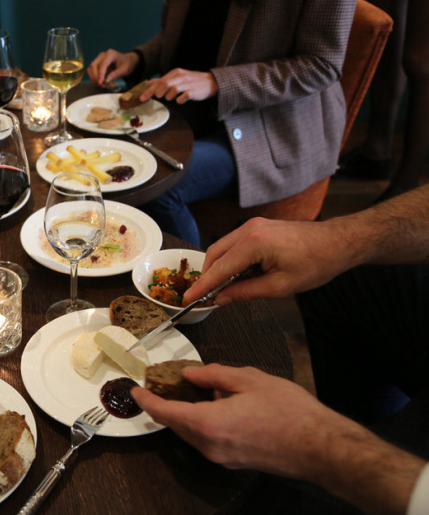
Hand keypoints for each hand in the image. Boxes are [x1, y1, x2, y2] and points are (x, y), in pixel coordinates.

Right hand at [87, 49, 139, 86]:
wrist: (128, 61)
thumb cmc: (127, 64)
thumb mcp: (124, 70)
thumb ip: (115, 74)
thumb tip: (106, 80)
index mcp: (111, 54)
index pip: (102, 65)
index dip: (100, 75)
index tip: (100, 83)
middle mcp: (103, 55)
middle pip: (93, 66)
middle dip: (96, 77)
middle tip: (102, 85)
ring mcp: (99, 59)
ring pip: (91, 69)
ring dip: (95, 78)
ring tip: (104, 84)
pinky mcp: (97, 64)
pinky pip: (92, 71)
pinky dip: (95, 78)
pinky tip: (102, 82)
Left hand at [131, 364, 425, 514]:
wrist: (322, 448)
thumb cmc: (290, 412)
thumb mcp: (250, 380)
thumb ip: (214, 375)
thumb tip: (191, 374)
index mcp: (208, 423)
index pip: (165, 412)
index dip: (147, 400)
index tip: (136, 390)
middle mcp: (210, 445)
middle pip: (176, 425)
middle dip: (167, 405)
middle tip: (164, 384)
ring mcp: (222, 458)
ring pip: (192, 433)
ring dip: (187, 414)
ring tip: (194, 390)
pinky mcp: (235, 462)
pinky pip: (208, 440)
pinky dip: (203, 423)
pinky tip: (217, 406)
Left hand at [145, 68, 217, 103]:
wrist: (211, 82)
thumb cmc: (191, 81)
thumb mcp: (177, 78)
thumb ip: (163, 81)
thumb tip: (148, 83)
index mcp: (175, 73)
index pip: (159, 81)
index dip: (149, 90)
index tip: (141, 98)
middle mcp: (181, 77)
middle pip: (165, 84)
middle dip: (157, 92)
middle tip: (158, 98)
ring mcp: (188, 84)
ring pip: (174, 89)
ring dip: (169, 96)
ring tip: (170, 98)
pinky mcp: (194, 91)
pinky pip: (184, 96)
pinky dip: (180, 100)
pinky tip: (180, 101)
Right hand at [183, 217, 348, 305]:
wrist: (337, 242)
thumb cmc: (315, 263)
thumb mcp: (279, 286)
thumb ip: (245, 292)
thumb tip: (222, 298)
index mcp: (254, 243)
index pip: (219, 268)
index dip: (202, 285)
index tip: (188, 298)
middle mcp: (249, 229)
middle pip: (214, 254)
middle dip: (208, 276)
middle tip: (205, 297)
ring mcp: (253, 225)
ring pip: (222, 248)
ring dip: (219, 268)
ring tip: (224, 289)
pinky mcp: (258, 227)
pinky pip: (234, 244)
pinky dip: (230, 260)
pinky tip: (237, 276)